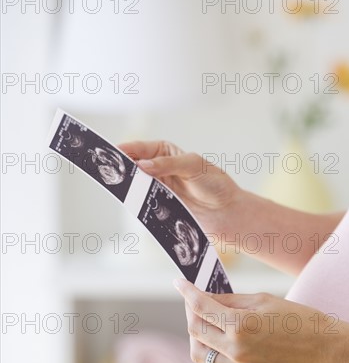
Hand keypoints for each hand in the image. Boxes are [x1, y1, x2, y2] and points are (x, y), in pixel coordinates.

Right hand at [118, 140, 241, 234]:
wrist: (227, 213)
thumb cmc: (216, 184)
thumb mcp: (193, 166)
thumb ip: (167, 164)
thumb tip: (142, 165)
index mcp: (164, 152)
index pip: (137, 148)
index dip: (121, 150)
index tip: (107, 153)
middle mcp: (158, 169)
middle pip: (132, 168)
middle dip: (120, 169)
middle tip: (107, 172)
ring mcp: (158, 189)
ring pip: (135, 187)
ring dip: (127, 189)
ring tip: (117, 189)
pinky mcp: (161, 207)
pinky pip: (144, 205)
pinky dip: (137, 205)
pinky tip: (132, 205)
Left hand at [173, 278, 338, 362]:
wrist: (324, 349)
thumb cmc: (298, 318)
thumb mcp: (262, 300)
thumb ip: (229, 299)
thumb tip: (205, 296)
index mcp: (240, 325)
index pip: (201, 307)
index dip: (186, 292)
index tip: (179, 283)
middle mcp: (236, 350)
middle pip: (195, 330)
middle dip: (191, 312)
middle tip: (196, 301)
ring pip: (199, 355)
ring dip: (197, 337)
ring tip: (206, 324)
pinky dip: (210, 356)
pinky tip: (218, 344)